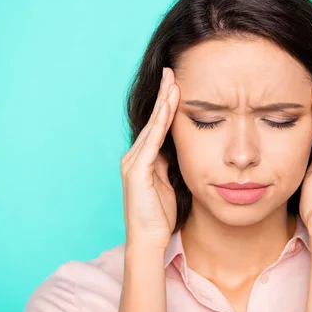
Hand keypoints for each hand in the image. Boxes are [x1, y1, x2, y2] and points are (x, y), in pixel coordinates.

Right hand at [120, 67, 179, 249]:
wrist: (148, 240)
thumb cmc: (159, 216)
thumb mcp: (168, 183)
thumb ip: (169, 164)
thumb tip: (178, 148)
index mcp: (143, 159)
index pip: (157, 126)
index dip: (166, 104)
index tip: (176, 84)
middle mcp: (134, 156)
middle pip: (153, 120)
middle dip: (163, 95)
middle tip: (171, 71)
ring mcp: (133, 163)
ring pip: (152, 126)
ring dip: (163, 103)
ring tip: (172, 81)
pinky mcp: (137, 171)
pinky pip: (151, 142)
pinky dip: (160, 123)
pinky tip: (168, 107)